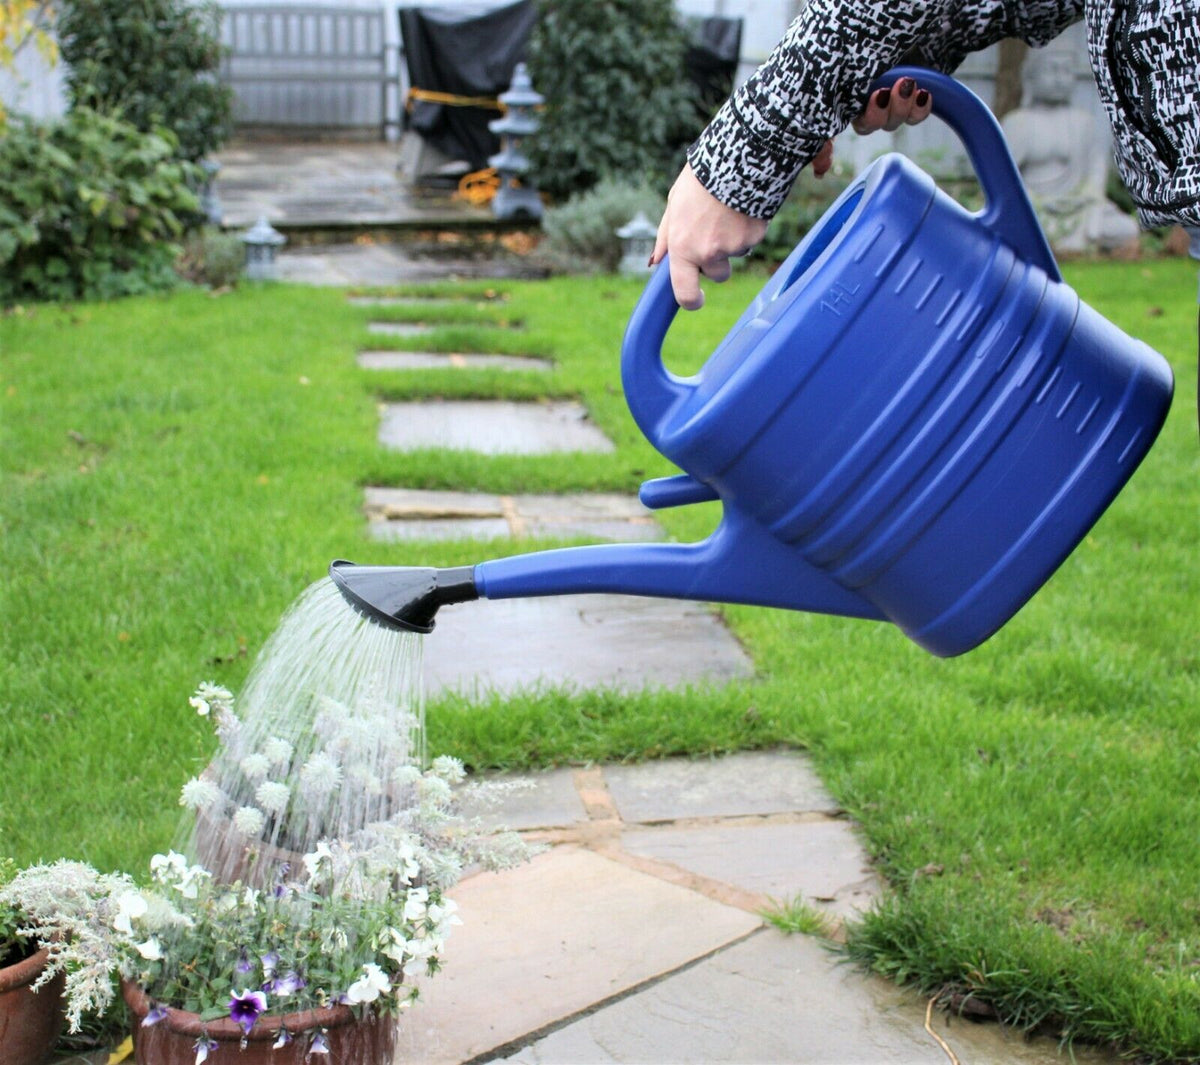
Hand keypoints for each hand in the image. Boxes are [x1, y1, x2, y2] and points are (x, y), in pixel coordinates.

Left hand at [653, 76, 933, 310]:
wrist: (735, 155)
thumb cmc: (699, 181)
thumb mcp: (674, 206)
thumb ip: (666, 238)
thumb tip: (657, 262)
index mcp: (684, 248)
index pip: (684, 293)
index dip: (690, 301)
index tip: (695, 300)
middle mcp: (709, 253)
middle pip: (717, 274)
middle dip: (717, 259)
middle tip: (714, 229)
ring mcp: (735, 247)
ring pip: (736, 254)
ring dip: (733, 239)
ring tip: (727, 209)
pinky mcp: (756, 236)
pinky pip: (752, 239)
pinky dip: (748, 226)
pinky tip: (742, 204)